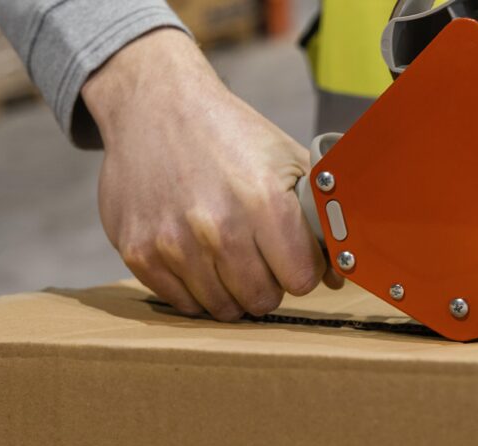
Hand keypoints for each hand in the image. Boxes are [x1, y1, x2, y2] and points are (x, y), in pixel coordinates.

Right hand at [82, 29, 341, 319]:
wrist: (155, 105)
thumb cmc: (228, 132)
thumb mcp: (287, 159)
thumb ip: (320, 215)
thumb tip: (338, 276)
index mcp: (263, 201)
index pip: (301, 280)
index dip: (303, 271)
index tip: (294, 258)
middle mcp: (217, 227)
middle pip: (262, 300)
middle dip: (269, 284)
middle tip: (261, 258)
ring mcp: (174, 243)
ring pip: (223, 308)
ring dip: (232, 290)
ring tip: (229, 256)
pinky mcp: (139, 252)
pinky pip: (182, 303)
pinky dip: (195, 290)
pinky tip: (198, 258)